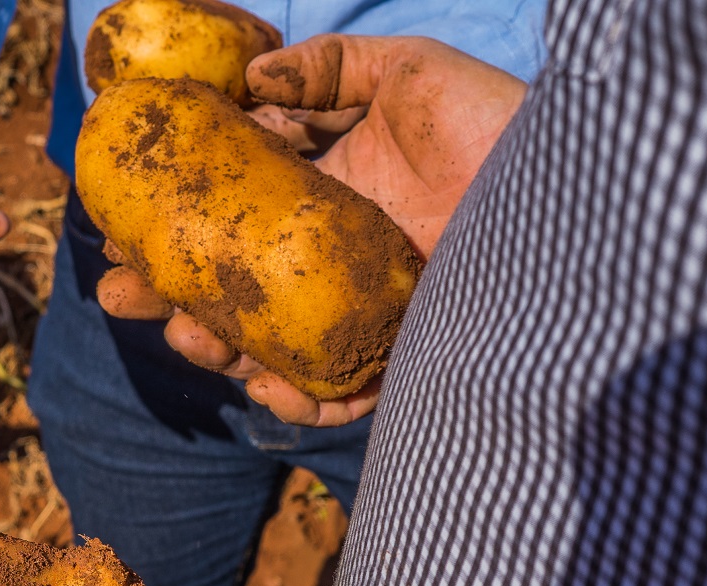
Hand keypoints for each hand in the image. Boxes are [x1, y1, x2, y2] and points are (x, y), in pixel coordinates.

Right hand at [103, 35, 526, 425]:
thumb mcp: (413, 73)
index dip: (172, 228)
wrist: (587, 198)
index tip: (120, 230)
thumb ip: (332, 70)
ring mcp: (360, 314)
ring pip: (266, 344)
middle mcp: (330, 262)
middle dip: (167, 297)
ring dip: (214, 348)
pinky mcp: (398, 358)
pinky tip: (265, 379)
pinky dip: (295, 395)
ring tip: (190, 337)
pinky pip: (333, 391)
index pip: (228, 220)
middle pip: (230, 288)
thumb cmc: (502, 126)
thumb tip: (249, 80)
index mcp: (323, 198)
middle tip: (120, 293)